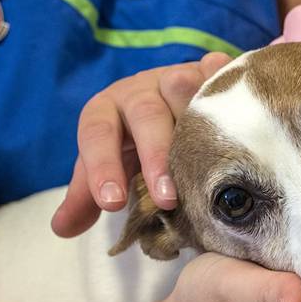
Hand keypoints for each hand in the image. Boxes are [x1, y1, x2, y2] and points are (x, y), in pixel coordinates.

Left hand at [51, 53, 232, 237]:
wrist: (165, 99)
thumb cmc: (133, 141)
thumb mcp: (109, 165)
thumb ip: (88, 195)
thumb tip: (62, 229)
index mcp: (106, 110)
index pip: (97, 134)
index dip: (103, 167)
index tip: (113, 204)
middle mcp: (140, 89)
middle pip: (144, 115)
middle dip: (155, 156)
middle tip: (167, 200)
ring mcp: (176, 75)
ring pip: (182, 87)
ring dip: (194, 117)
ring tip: (209, 151)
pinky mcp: (208, 72)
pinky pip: (216, 72)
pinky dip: (224, 83)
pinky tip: (238, 105)